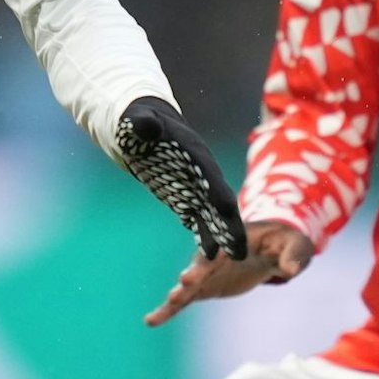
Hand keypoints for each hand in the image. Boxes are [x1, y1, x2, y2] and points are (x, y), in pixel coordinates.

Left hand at [114, 96, 247, 260]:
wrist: (145, 129)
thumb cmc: (140, 122)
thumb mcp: (137, 121)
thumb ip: (142, 124)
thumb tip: (145, 125)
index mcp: (194, 154)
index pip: (210, 175)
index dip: (217, 190)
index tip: (227, 209)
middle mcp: (201, 173)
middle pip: (220, 199)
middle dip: (231, 223)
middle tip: (240, 248)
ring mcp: (195, 187)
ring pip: (213, 214)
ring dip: (223, 235)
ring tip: (234, 258)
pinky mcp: (185, 198)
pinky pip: (198, 219)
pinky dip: (205, 235)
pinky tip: (209, 255)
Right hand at [144, 220, 312, 326]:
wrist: (271, 248)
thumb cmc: (284, 242)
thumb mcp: (295, 244)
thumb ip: (293, 255)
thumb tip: (291, 270)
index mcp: (235, 240)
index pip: (225, 246)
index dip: (219, 253)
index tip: (212, 260)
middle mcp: (216, 255)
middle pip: (203, 264)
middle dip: (196, 272)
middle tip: (186, 280)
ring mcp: (207, 272)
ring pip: (190, 284)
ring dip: (181, 293)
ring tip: (169, 303)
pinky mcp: (204, 287)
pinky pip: (184, 301)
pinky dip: (168, 310)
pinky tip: (151, 321)